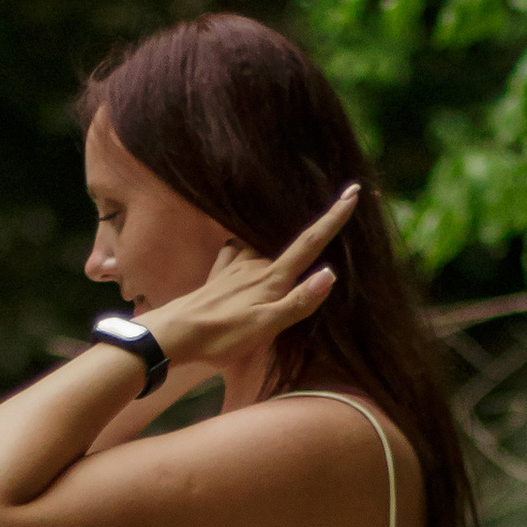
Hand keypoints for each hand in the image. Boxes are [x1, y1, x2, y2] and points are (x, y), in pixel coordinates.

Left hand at [144, 185, 358, 376]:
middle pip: (291, 242)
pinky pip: (237, 251)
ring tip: (289, 234)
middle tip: (335, 208)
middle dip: (314, 229)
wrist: (174, 334)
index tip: (352, 191)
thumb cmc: (222, 335)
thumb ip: (298, 302)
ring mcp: (235, 267)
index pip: (310, 244)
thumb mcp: (265, 326)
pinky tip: (245, 249)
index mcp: (272, 278)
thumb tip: (330, 274)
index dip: (333, 219)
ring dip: (277, 237)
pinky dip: (246, 246)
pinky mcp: (219, 275)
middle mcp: (256, 265)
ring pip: (262, 244)